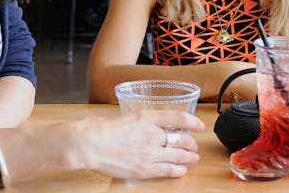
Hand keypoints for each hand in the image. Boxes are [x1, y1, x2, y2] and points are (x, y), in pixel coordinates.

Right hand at [77, 110, 203, 178]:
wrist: (89, 144)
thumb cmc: (100, 129)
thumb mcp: (125, 117)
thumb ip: (140, 122)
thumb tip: (148, 127)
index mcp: (146, 117)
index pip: (177, 117)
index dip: (192, 121)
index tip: (199, 124)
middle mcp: (151, 134)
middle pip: (181, 139)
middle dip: (191, 143)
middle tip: (193, 145)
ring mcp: (149, 153)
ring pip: (178, 156)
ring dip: (189, 157)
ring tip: (193, 158)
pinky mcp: (144, 169)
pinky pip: (168, 170)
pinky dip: (178, 170)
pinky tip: (182, 170)